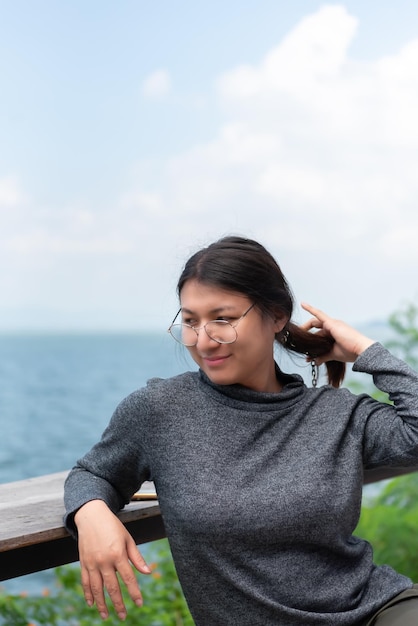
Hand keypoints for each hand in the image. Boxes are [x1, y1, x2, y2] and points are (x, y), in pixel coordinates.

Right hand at [74, 499, 150, 620]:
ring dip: (101, 604)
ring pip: (97, 588)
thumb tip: (148, 572)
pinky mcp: (83, 562)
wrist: (91, 515)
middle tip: (123, 617)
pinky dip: (88, 594)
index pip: (128, 578)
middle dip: (118, 604)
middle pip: (112, 587)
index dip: (134, 592)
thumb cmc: (113, 526)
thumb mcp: (127, 538)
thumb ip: (136, 557)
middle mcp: (104, 560)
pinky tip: (91, 603)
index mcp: (118, 554)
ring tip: (106, 616)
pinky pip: (85, 582)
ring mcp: (92, 562)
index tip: (139, 603)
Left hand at [300, 302, 374, 364]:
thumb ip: (323, 356)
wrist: (361, 350)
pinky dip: (310, 309)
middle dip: (305, 333)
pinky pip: (318, 314)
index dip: (311, 338)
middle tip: (297, 341)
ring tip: (297, 335)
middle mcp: (333, 326)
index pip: (319, 333)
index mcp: (335, 332)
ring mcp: (332, 323)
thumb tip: (315, 361)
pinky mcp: (332, 323)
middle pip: (315, 327)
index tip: (303, 344)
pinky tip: (303, 304)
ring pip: (314, 323)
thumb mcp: (333, 354)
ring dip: (305, 329)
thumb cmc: (351, 352)